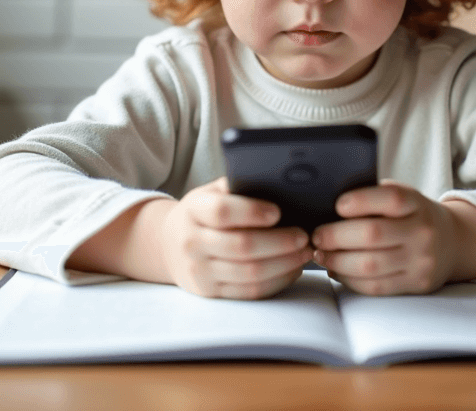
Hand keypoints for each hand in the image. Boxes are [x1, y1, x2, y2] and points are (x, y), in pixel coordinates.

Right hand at [160, 178, 312, 299]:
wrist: (169, 244)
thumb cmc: (203, 212)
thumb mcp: (212, 192)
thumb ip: (238, 185)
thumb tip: (282, 181)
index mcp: (194, 209)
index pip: (222, 212)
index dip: (252, 212)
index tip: (278, 212)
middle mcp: (192, 242)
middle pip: (242, 246)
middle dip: (280, 242)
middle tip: (304, 235)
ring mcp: (200, 271)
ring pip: (250, 274)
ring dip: (284, 264)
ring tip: (306, 252)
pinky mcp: (211, 293)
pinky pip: (250, 292)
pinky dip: (277, 281)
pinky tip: (293, 269)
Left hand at [310, 180, 460, 295]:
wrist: (454, 242)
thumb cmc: (415, 215)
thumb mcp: (406, 197)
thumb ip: (377, 196)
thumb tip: (328, 202)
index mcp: (417, 204)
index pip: (391, 199)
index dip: (361, 201)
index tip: (337, 205)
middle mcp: (422, 232)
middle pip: (372, 234)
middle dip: (336, 236)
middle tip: (317, 236)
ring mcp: (421, 261)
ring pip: (370, 265)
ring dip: (337, 261)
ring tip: (321, 255)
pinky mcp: (416, 284)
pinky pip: (376, 287)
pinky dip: (349, 280)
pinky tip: (336, 270)